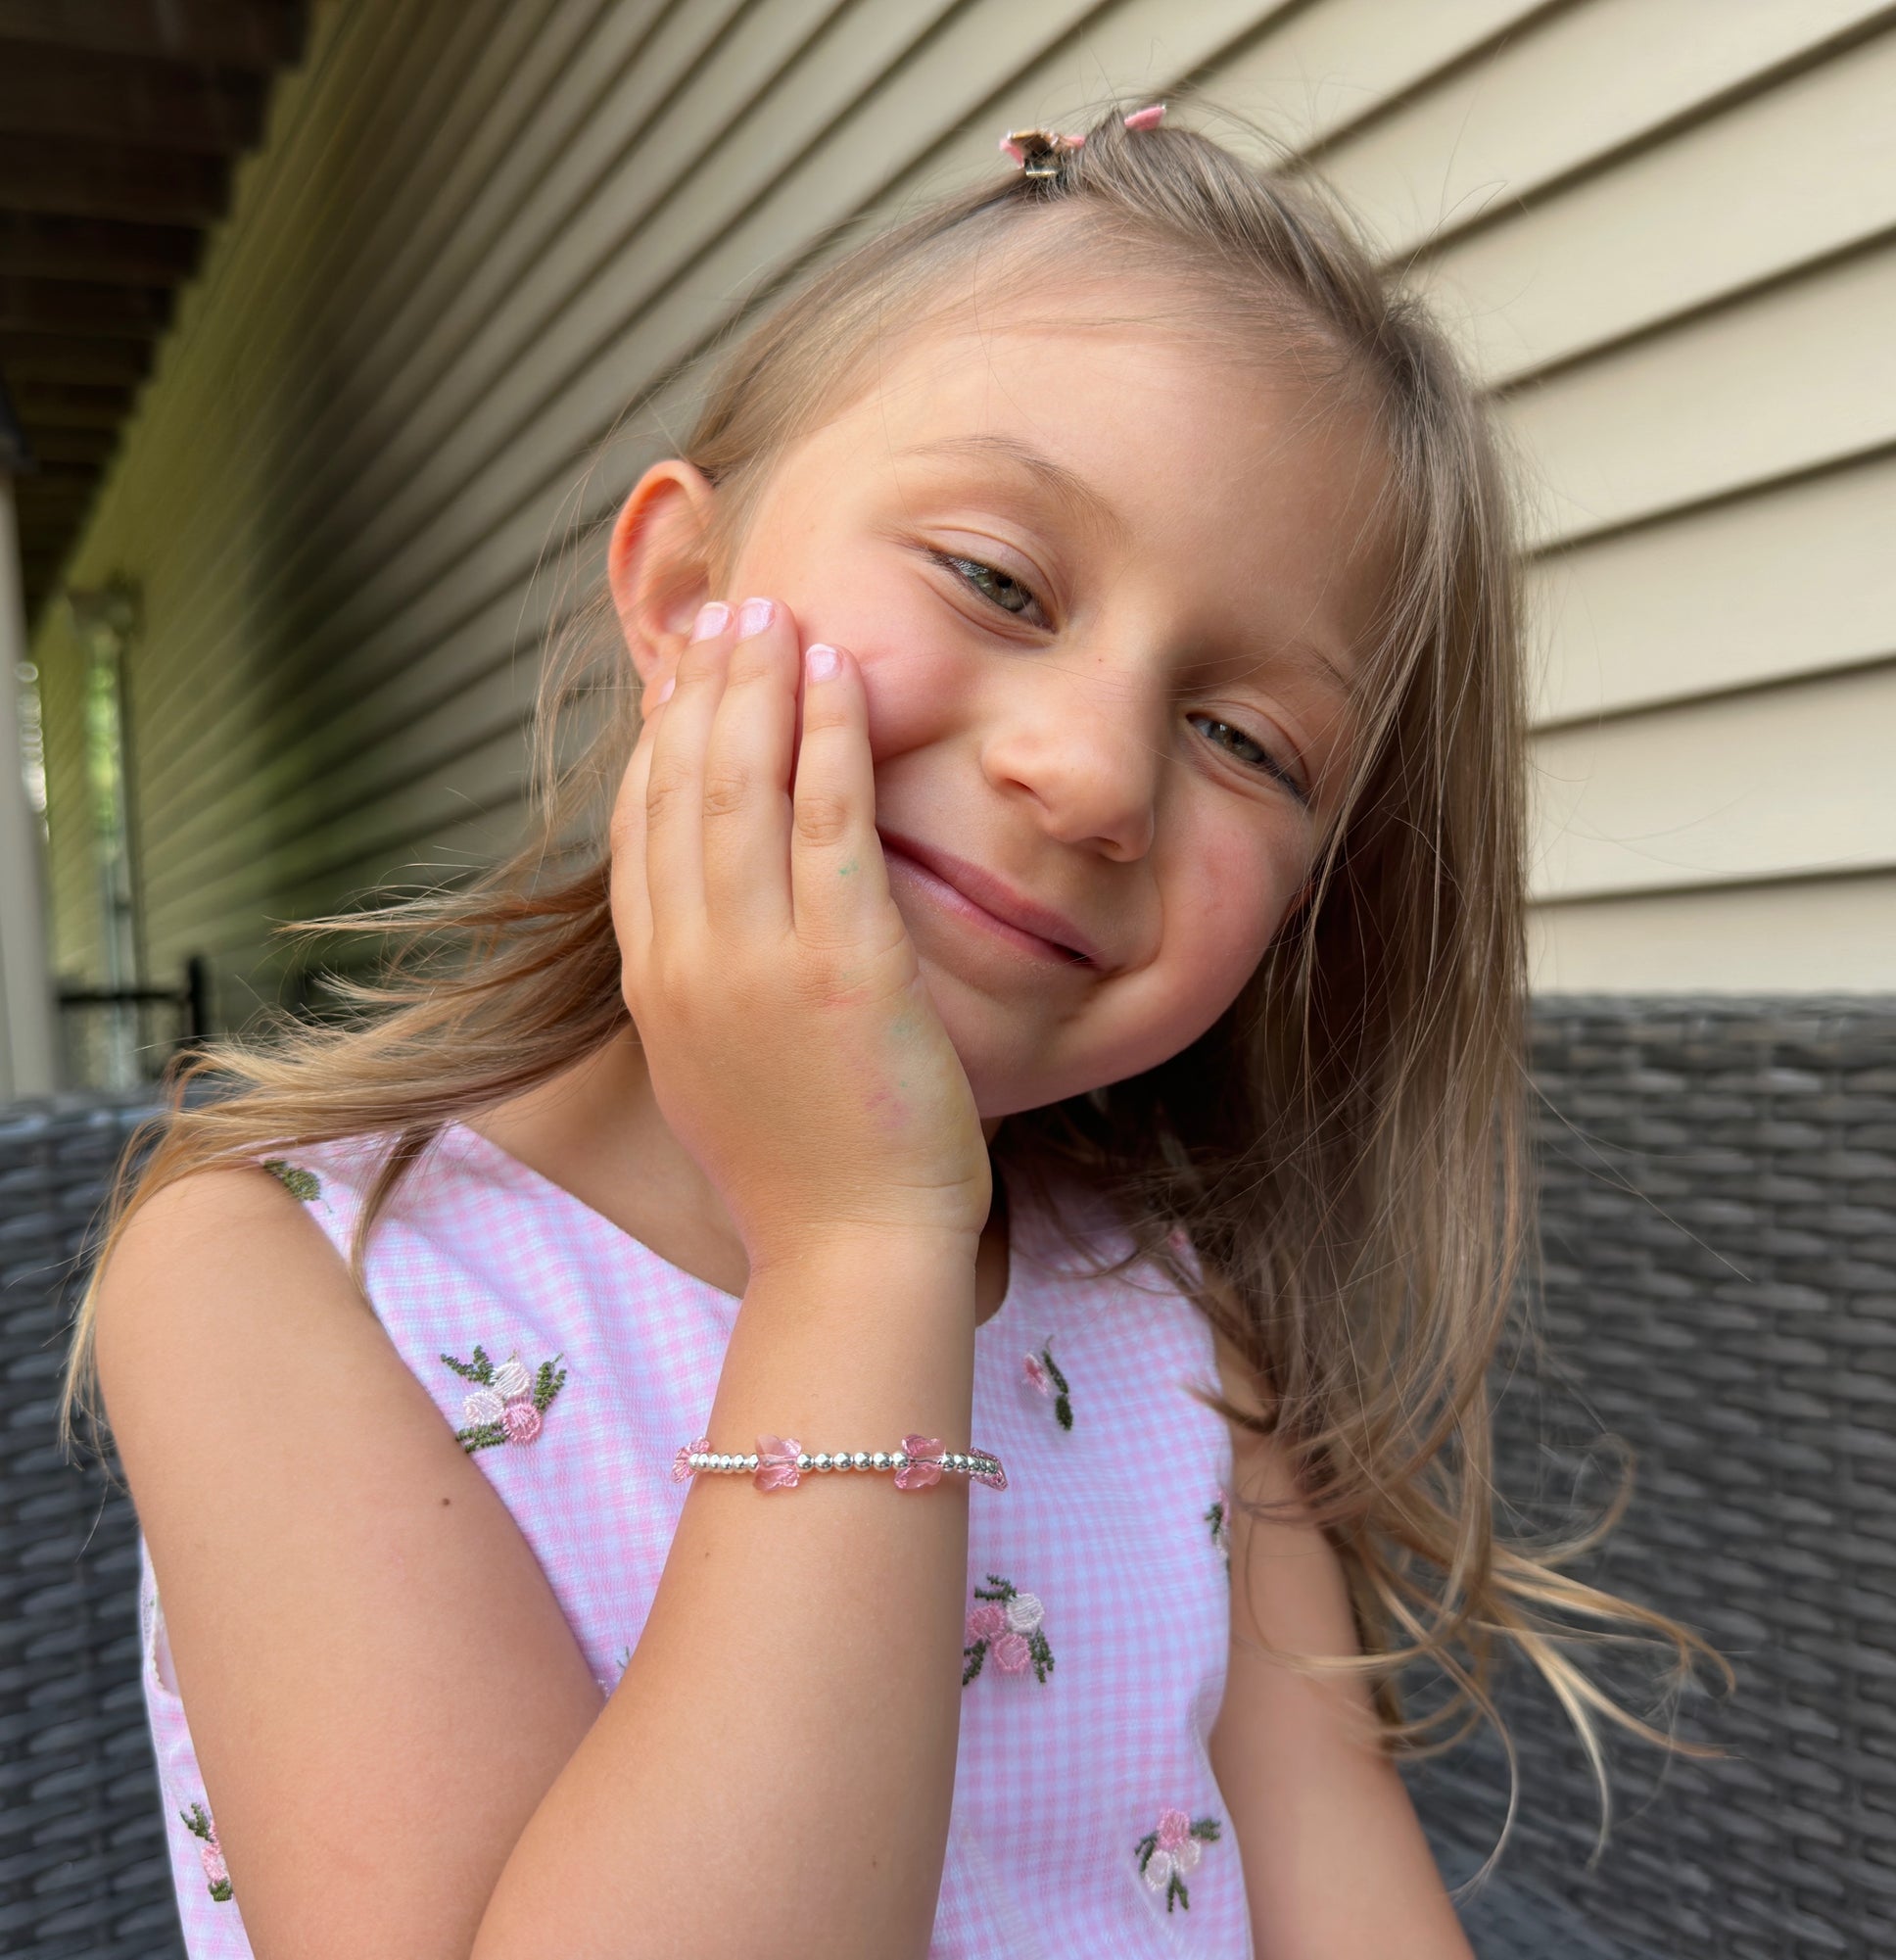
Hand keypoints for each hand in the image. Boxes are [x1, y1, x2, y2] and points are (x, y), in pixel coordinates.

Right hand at [609, 596, 993, 1271]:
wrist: (849, 1253)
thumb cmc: (803, 1172)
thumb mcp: (715, 1071)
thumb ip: (701, 986)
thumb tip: (706, 925)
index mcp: (654, 987)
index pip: (638, 832)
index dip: (659, 740)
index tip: (684, 675)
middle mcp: (686, 961)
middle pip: (678, 788)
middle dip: (704, 685)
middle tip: (732, 609)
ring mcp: (756, 961)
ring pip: (740, 786)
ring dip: (757, 685)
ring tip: (777, 611)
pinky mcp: (840, 964)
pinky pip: (828, 819)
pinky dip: (829, 736)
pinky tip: (841, 675)